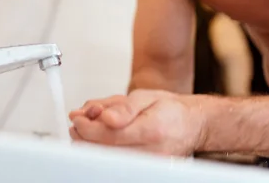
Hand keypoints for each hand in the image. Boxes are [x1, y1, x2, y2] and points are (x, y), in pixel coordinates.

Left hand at [69, 90, 205, 155]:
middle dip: (84, 136)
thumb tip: (102, 116)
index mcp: (151, 130)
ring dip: (91, 144)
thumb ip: (121, 106)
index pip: (109, 135)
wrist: (192, 125)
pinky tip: (102, 139)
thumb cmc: (169, 109)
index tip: (77, 117)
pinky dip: (103, 150)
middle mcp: (152, 152)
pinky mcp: (146, 171)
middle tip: (78, 122)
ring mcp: (150, 165)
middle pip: (105, 151)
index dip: (87, 127)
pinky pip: (116, 163)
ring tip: (89, 128)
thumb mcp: (145, 96)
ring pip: (107, 160)